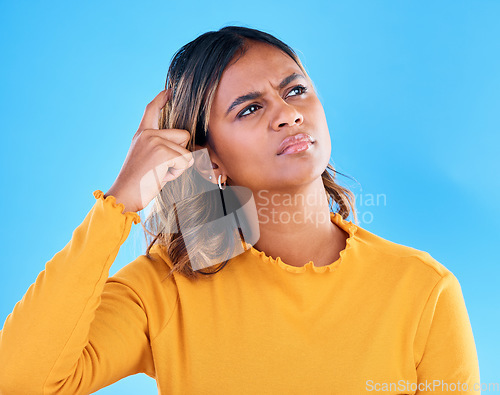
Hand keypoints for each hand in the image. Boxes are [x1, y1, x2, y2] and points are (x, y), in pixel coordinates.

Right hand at [104, 88, 193, 212]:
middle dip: (180, 153)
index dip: (161, 99)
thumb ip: (160, 147)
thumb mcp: (147, 158)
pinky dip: (178, 172)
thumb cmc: (138, 182)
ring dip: (178, 166)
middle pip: (183, 135)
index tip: (169, 90)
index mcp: (141, 134)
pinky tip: (161, 176)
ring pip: (186, 150)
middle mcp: (147, 134)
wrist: (125, 195)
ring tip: (159, 173)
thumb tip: (184, 145)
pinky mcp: (162, 152)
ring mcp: (154, 141)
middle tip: (161, 168)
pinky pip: (185, 161)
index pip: (152, 110)